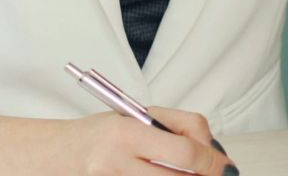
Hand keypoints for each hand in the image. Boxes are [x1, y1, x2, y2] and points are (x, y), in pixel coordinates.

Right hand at [49, 109, 237, 175]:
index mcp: (127, 133)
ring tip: (188, 174)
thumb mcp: (139, 117)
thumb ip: (179, 127)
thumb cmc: (104, 133)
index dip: (212, 162)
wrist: (61, 153)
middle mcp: (117, 162)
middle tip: (218, 175)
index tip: (226, 167)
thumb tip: (215, 151)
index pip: (184, 152)